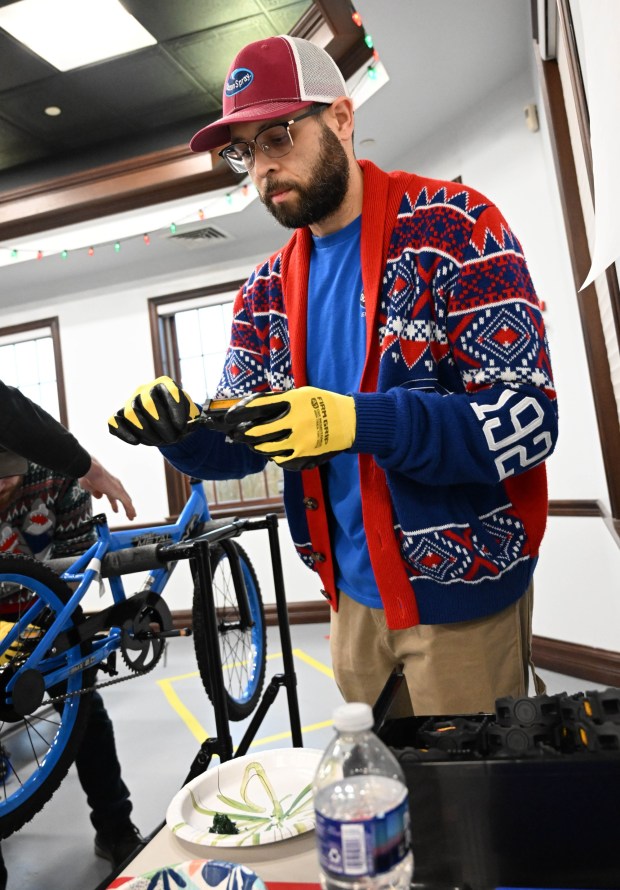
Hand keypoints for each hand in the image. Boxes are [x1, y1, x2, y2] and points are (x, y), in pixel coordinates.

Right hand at [79, 456, 135, 519]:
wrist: (92, 470)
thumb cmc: (89, 476)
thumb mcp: (91, 487)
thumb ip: (95, 492)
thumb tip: (100, 497)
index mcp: (108, 484)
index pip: (114, 496)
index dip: (115, 503)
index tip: (116, 510)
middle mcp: (115, 486)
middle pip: (123, 498)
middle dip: (126, 506)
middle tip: (128, 513)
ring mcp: (118, 489)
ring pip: (127, 501)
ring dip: (130, 510)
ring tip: (132, 516)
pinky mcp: (119, 492)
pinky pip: (127, 503)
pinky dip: (130, 509)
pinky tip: (132, 515)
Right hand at [108, 376, 199, 446]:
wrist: (169, 424)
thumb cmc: (180, 419)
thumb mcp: (192, 416)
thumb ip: (194, 419)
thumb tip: (190, 424)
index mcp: (165, 384)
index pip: (169, 391)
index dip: (175, 410)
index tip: (181, 427)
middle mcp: (146, 389)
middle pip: (148, 403)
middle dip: (161, 425)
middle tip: (172, 438)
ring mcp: (131, 401)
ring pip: (131, 413)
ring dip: (146, 431)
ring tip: (159, 442)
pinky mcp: (120, 415)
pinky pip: (114, 421)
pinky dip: (123, 432)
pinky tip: (136, 442)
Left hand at [226, 386, 355, 470]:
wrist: (349, 421)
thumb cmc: (322, 404)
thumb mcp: (302, 394)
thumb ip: (279, 399)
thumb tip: (252, 406)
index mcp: (293, 402)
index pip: (258, 406)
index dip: (240, 412)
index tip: (229, 416)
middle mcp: (295, 421)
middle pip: (257, 431)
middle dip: (243, 434)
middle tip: (236, 434)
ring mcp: (300, 440)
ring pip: (266, 448)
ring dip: (257, 446)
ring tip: (254, 443)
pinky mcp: (305, 455)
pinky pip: (280, 460)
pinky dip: (274, 456)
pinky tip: (274, 451)